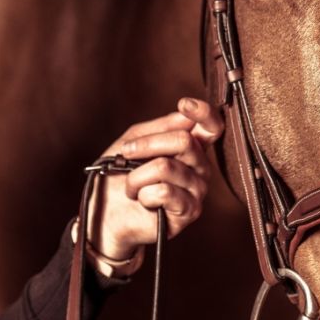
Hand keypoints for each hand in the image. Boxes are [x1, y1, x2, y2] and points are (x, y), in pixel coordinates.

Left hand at [86, 97, 223, 268]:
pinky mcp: (190, 211)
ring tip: (131, 187)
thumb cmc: (120, 176)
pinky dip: (143, 194)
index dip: (203, 112)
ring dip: (136, 176)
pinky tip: (143, 201)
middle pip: (184, 141)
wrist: (108, 214)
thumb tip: (186, 115)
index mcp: (191, 148)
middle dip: (147, 146)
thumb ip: (160, 128)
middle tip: (126, 154)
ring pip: (166, 167)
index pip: (211, 126)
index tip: (184, 105)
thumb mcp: (134, 141)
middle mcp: (200, 167)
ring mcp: (198, 190)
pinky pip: (164, 191)